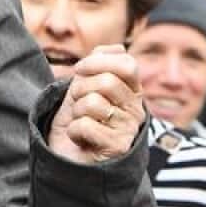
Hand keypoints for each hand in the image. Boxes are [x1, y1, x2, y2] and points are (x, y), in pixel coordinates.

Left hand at [47, 45, 145, 164]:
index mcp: (132, 91)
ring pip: (94, 103)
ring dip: (76, 112)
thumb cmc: (78, 121)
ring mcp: (128, 130)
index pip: (127, 64)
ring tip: (80, 122)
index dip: (98, 61)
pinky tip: (80, 139)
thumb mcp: (84, 87)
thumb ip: (98, 64)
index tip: (79, 70)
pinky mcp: (117, 148)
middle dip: (80, 89)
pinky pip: (86, 125)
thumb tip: (117, 47)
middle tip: (76, 102)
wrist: (69, 159)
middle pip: (108, 82)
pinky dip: (74, 131)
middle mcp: (136, 110)